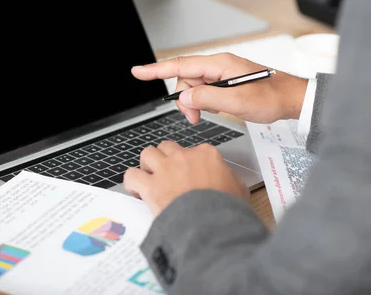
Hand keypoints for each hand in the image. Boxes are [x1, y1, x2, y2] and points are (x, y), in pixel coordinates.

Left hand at [124, 141, 248, 215]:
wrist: (212, 225)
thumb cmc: (226, 209)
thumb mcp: (239, 190)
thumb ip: (230, 179)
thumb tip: (228, 180)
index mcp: (206, 155)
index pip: (194, 150)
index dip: (189, 163)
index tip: (188, 174)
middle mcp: (183, 157)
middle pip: (167, 147)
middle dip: (166, 158)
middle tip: (167, 173)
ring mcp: (165, 169)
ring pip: (147, 153)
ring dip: (147, 164)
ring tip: (150, 177)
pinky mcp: (150, 185)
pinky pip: (132, 175)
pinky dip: (131, 182)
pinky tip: (137, 190)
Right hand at [131, 53, 307, 123]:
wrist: (291, 99)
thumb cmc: (271, 97)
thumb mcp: (238, 101)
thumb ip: (208, 98)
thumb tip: (185, 97)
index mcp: (219, 65)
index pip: (180, 66)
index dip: (156, 69)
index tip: (138, 72)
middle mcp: (217, 66)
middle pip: (185, 80)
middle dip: (184, 99)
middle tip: (193, 118)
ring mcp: (220, 75)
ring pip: (193, 88)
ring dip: (193, 104)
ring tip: (204, 116)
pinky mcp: (224, 83)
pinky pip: (203, 92)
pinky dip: (203, 103)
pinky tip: (215, 109)